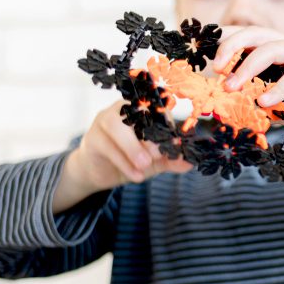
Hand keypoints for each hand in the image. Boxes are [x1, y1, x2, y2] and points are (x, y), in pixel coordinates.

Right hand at [53, 101, 191, 213]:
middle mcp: (122, 109)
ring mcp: (104, 121)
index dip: (167, 122)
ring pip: (116, 125)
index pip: (156, 107)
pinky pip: (107, 146)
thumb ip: (172, 159)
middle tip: (158, 156)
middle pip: (135, 111)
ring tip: (145, 165)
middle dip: (149, 133)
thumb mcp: (156, 161)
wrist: (103, 172)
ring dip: (132, 146)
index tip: (175, 142)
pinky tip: (136, 176)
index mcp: (141, 110)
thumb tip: (191, 161)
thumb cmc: (131, 159)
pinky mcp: (92, 138)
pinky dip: (124, 163)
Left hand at [212, 26, 283, 132]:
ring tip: (232, 88)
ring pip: (271, 50)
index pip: (246, 35)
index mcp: (278, 47)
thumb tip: (223, 104)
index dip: (223, 38)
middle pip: (255, 34)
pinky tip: (266, 103)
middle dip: (230, 47)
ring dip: (247, 68)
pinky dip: (278, 89)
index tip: (200, 50)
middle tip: (215, 68)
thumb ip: (254, 95)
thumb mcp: (276, 98)